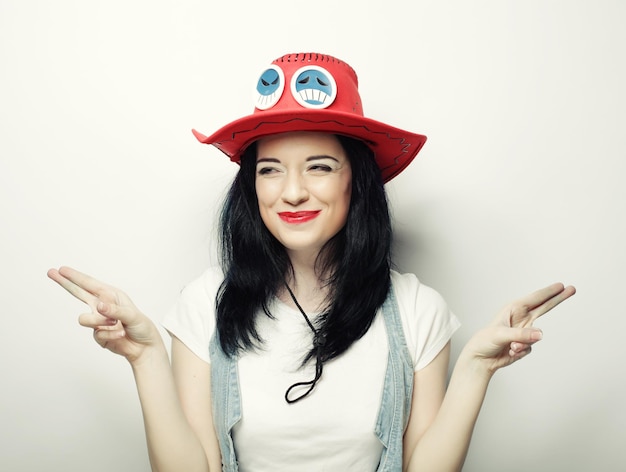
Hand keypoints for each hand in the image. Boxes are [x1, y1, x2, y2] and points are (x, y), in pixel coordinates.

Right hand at [47, 266, 161, 363]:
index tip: (62, 269)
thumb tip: (98, 306)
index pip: (90, 284)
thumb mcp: (132, 316)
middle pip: (79, 293)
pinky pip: (96, 334)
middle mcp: (103, 306)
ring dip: (100, 322)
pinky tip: (120, 335)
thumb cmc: (142, 327)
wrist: (144, 348)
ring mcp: (99, 320)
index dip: (75, 277)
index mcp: (112, 296)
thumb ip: (115, 311)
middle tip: (52, 272)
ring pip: (84, 319)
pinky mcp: (98, 335)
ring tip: (116, 324)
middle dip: (65, 283)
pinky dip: (110, 335)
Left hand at [463, 282, 575, 374]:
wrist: (481, 359)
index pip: (535, 299)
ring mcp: (524, 331)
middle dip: (558, 298)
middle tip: (572, 289)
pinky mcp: (525, 344)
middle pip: (544, 307)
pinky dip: (521, 351)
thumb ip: (521, 334)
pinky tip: (510, 351)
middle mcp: (520, 318)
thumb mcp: (501, 335)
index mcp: (513, 310)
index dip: (549, 292)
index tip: (561, 285)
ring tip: (510, 346)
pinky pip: (530, 347)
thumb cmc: (485, 341)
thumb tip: (541, 334)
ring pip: (536, 335)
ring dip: (523, 343)